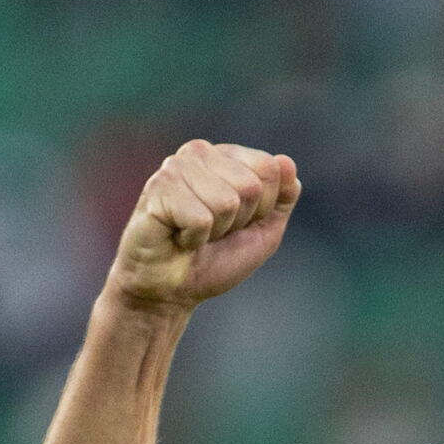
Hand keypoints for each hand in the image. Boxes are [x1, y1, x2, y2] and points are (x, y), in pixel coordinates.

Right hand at [106, 141, 301, 312]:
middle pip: (251, 185)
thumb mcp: (264, 230)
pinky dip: (194, 238)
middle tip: (212, 231)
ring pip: (227, 201)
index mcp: (226, 156)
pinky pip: (201, 218)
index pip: (270, 168)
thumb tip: (286, 162)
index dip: (262, 208)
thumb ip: (283, 198)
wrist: (173, 290)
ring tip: (194, 234)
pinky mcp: (157, 188)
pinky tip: (178, 237)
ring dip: (216, 230)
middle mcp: (199, 152)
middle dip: (239, 221)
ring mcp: (175, 167)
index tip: (237, 222)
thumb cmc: (216, 258)